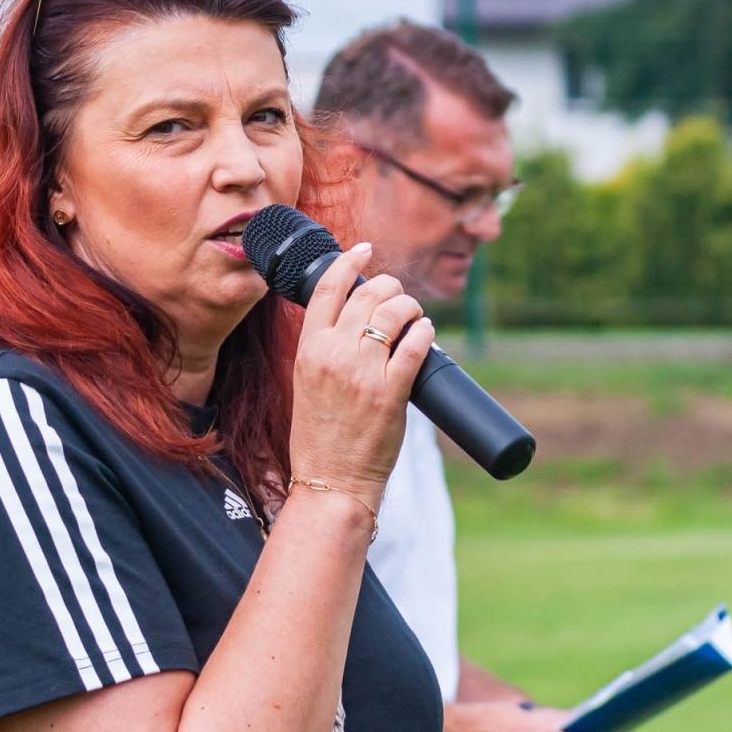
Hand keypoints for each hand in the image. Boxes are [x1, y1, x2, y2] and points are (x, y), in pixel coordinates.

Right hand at [288, 243, 434, 507]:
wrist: (330, 480)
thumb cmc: (319, 436)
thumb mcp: (306, 382)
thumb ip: (324, 349)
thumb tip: (355, 320)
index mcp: (308, 350)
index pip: (328, 289)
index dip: (349, 262)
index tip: (364, 250)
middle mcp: (333, 355)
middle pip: (368, 295)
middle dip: (390, 288)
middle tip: (398, 296)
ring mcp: (363, 372)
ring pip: (394, 313)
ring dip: (410, 307)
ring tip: (414, 317)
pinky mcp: (391, 392)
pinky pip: (416, 345)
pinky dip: (425, 332)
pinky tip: (425, 334)